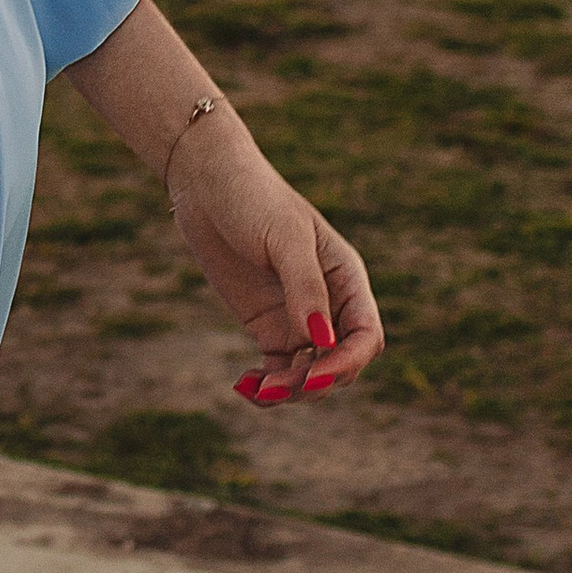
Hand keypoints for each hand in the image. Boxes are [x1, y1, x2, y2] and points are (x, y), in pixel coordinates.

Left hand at [168, 125, 384, 409]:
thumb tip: (323, 341)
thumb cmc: (252, 197)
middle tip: (274, 389)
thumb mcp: (282, 238)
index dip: (347, 363)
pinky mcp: (266, 324)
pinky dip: (266, 385)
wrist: (205, 182)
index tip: (313, 376)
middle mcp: (328, 303)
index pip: (366, 336)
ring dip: (289, 391)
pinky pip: (278, 369)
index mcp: (346, 278)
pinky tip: (244, 386)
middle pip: (340, 363)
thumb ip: (304, 287)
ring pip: (309, 373)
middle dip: (314, 383)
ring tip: (256, 390)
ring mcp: (297, 317)